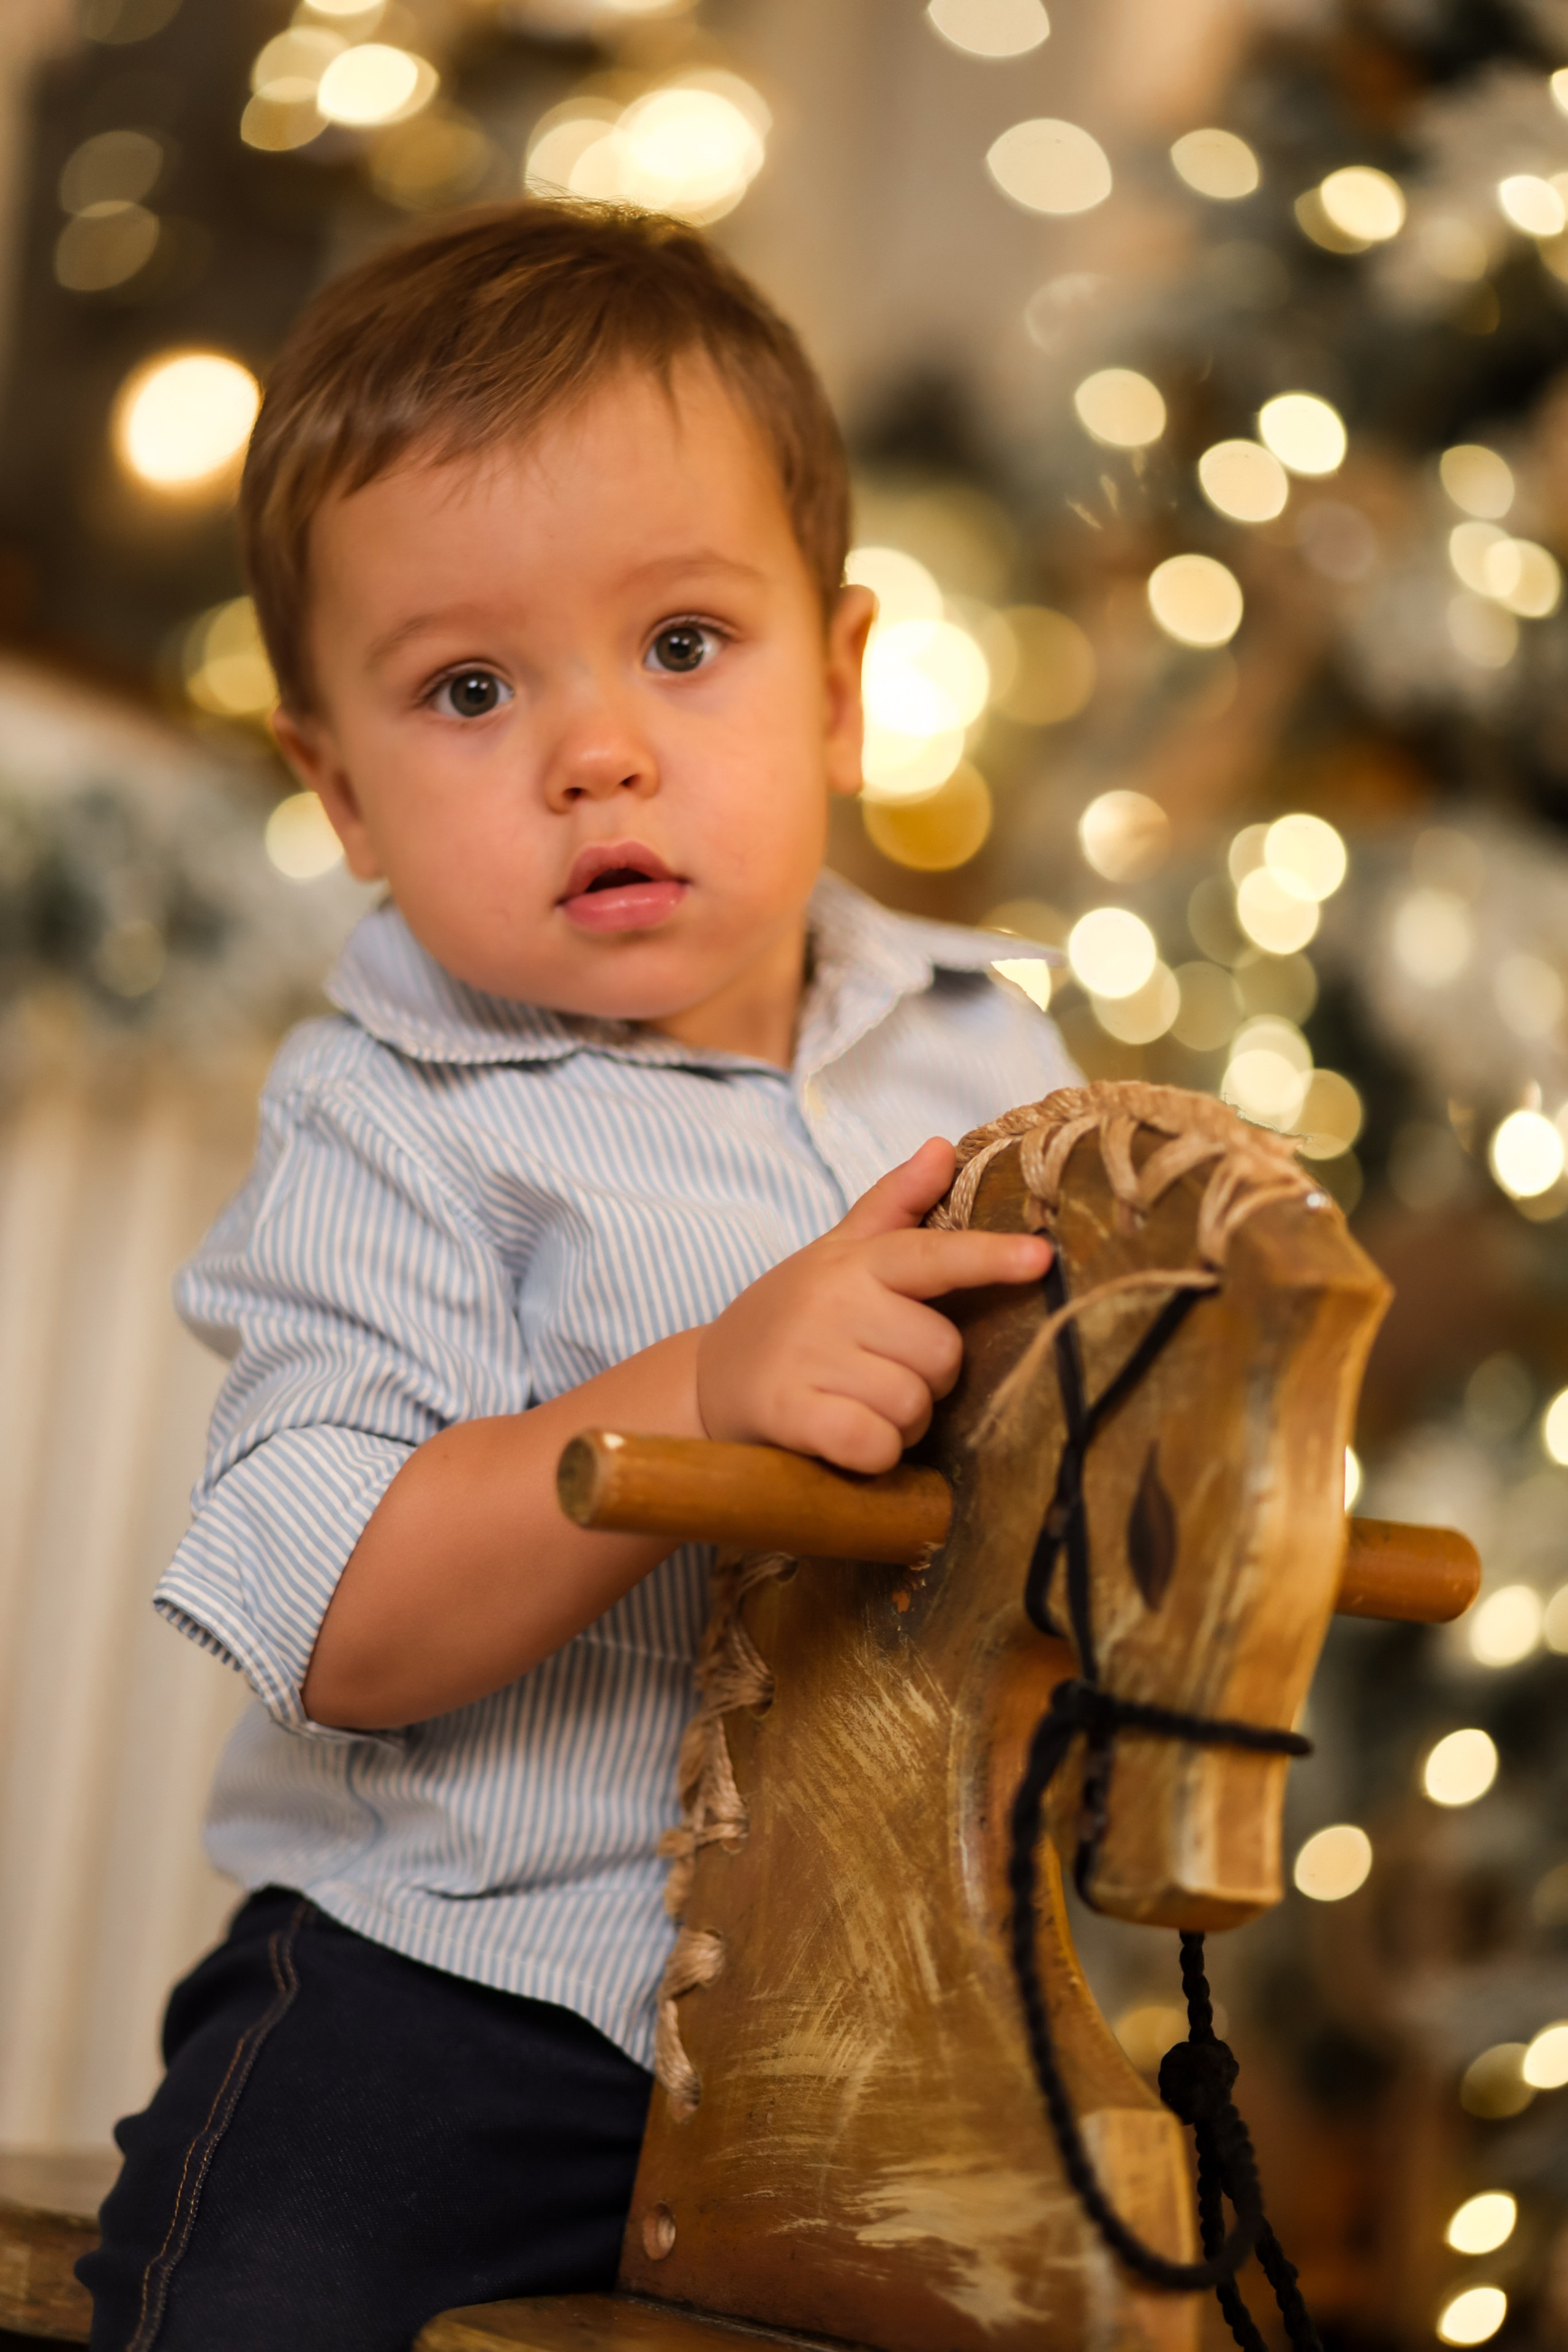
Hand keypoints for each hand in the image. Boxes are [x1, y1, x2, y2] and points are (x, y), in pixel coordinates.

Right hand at [695, 1137, 1051, 1474]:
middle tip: (882, 1377)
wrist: (702, 1383)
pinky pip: (875, 1443)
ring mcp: (808, 1356)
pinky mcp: (789, 1413)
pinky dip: (874, 1454)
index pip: (933, 1255)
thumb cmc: (789, 1319)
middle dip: (928, 1381)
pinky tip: (846, 1442)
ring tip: (858, 1406)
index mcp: (856, 1262)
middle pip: (942, 1354)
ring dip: (901, 1423)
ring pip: (913, 1405)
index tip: (1042, 1259)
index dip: (990, 1258)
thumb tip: (941, 1149)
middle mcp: (834, 1301)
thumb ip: (892, 1205)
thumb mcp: (835, 1254)